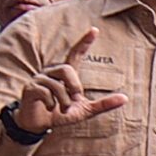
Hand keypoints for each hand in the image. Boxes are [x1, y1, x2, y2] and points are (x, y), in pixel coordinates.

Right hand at [12, 30, 128, 135]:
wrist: (39, 125)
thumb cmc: (61, 114)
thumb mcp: (85, 110)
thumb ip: (103, 104)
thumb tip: (125, 98)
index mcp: (66, 74)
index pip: (75, 54)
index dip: (84, 42)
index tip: (95, 30)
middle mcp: (52, 72)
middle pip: (67, 69)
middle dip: (74, 86)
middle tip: (74, 100)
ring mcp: (40, 79)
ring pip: (56, 84)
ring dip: (64, 101)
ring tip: (61, 109)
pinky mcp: (30, 88)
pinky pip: (45, 92)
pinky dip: (51, 104)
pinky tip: (49, 108)